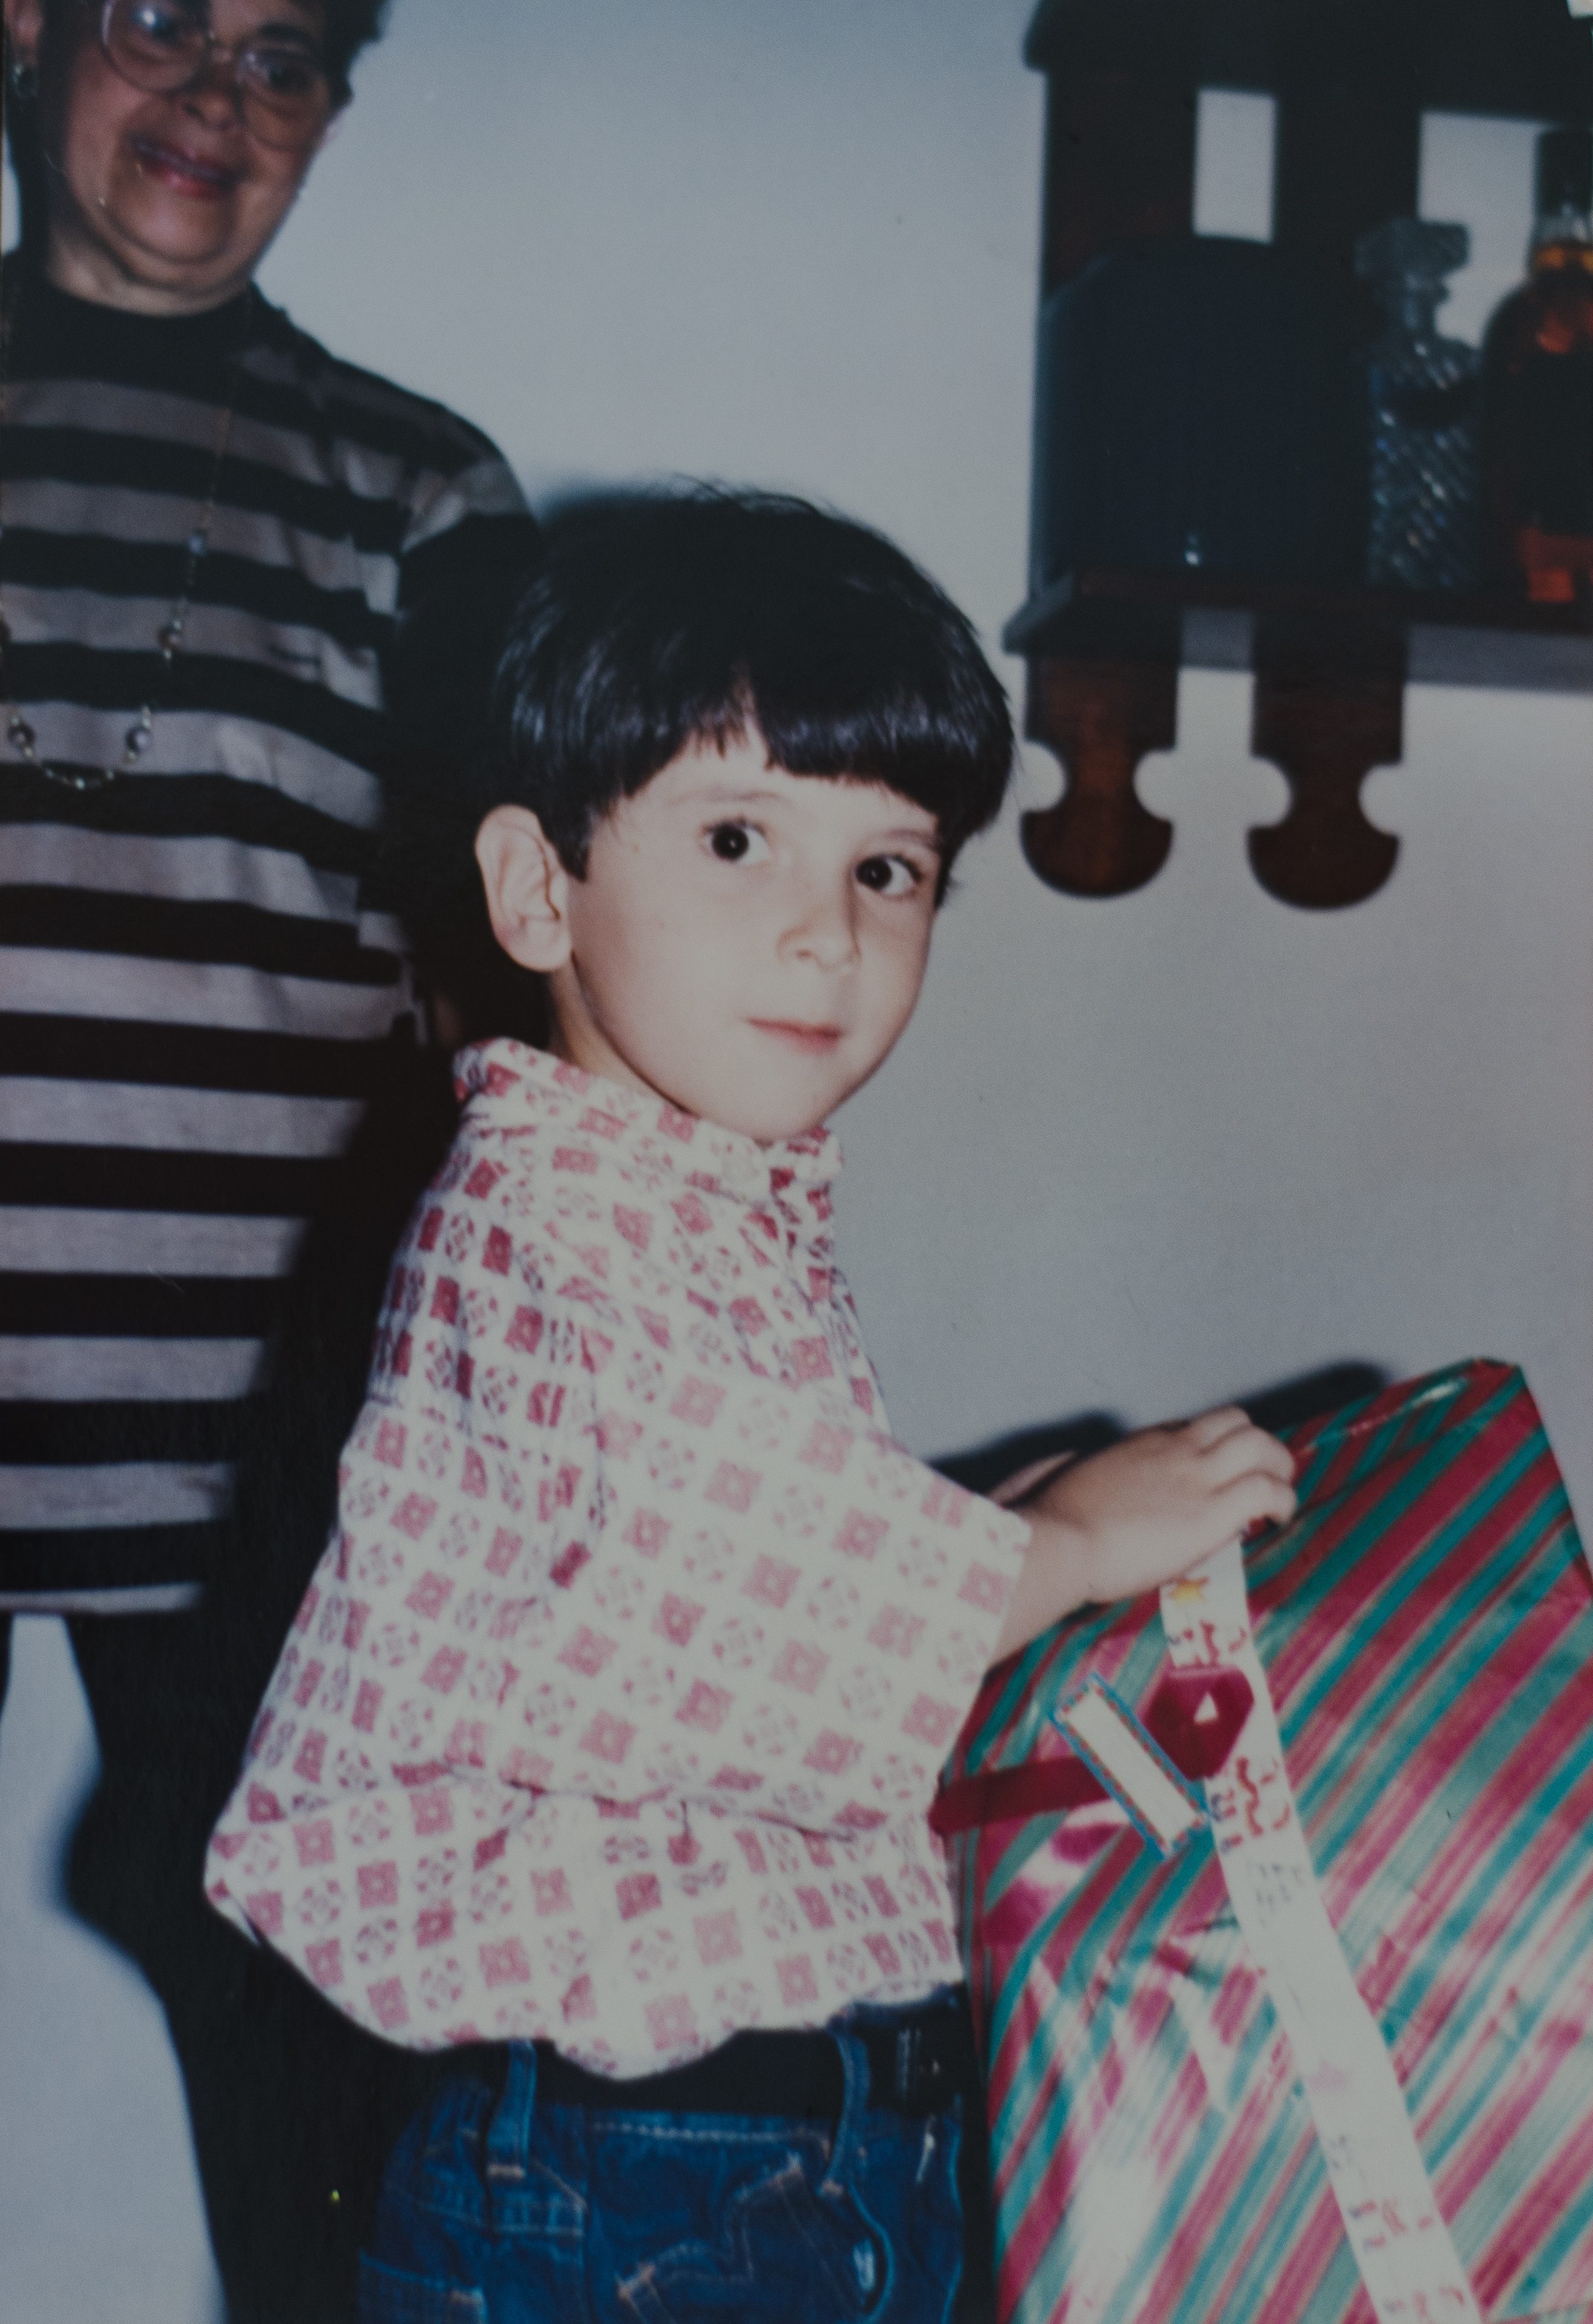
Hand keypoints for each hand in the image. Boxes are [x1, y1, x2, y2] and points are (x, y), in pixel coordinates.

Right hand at [988, 1407, 1295, 1660]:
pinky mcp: (1212, 1512)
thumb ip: (1091, 1468)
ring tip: (1280, 1495)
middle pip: (1238, 1422)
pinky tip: (1279, 1519)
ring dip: (1279, 1467)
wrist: (1060, 1542)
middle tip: (1264, 1475)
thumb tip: (1078, 1470)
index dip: (1215, 1446)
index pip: (1196, 1426)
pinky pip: (1267, 1490)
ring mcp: (1196, 1477)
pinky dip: (1283, 1500)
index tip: (1216, 1471)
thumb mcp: (1071, 1475)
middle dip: (1259, 1445)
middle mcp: (1176, 1449)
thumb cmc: (1054, 1520)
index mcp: (1143, 1443)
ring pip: (1262, 1446)